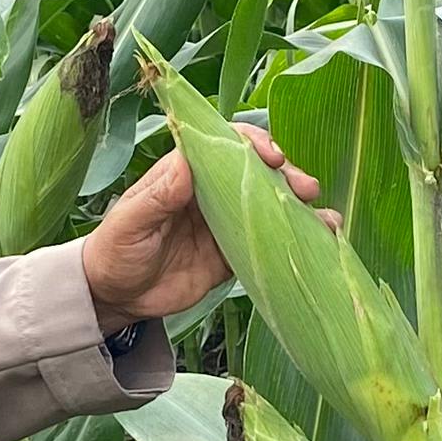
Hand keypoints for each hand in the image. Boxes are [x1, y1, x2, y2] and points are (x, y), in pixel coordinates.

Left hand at [76, 125, 330, 332]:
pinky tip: (323, 241)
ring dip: (300, 206)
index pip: (225, 145)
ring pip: (271, 204)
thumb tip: (185, 163)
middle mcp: (211, 190)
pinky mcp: (236, 252)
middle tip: (305, 188)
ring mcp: (227, 221)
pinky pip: (271, 241)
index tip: (271, 157)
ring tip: (327, 219)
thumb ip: (156, 196)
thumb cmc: (115, 251)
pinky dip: (298, 239)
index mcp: (186, 173)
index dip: (252, 144)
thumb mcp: (129, 224)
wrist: (115, 297)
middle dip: (287, 175)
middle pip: (257, 172)